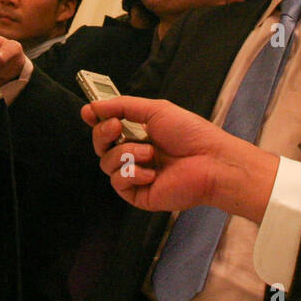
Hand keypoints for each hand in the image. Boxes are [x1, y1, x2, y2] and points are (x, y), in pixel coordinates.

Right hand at [80, 96, 278, 222]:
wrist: (211, 161)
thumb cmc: (191, 134)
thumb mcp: (156, 110)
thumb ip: (123, 106)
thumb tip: (93, 107)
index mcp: (140, 134)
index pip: (109, 128)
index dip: (97, 120)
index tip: (88, 112)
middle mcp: (136, 154)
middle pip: (101, 146)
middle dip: (103, 133)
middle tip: (116, 126)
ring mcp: (137, 175)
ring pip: (107, 163)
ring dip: (126, 154)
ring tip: (149, 153)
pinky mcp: (139, 194)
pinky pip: (118, 182)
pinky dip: (131, 173)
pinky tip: (151, 172)